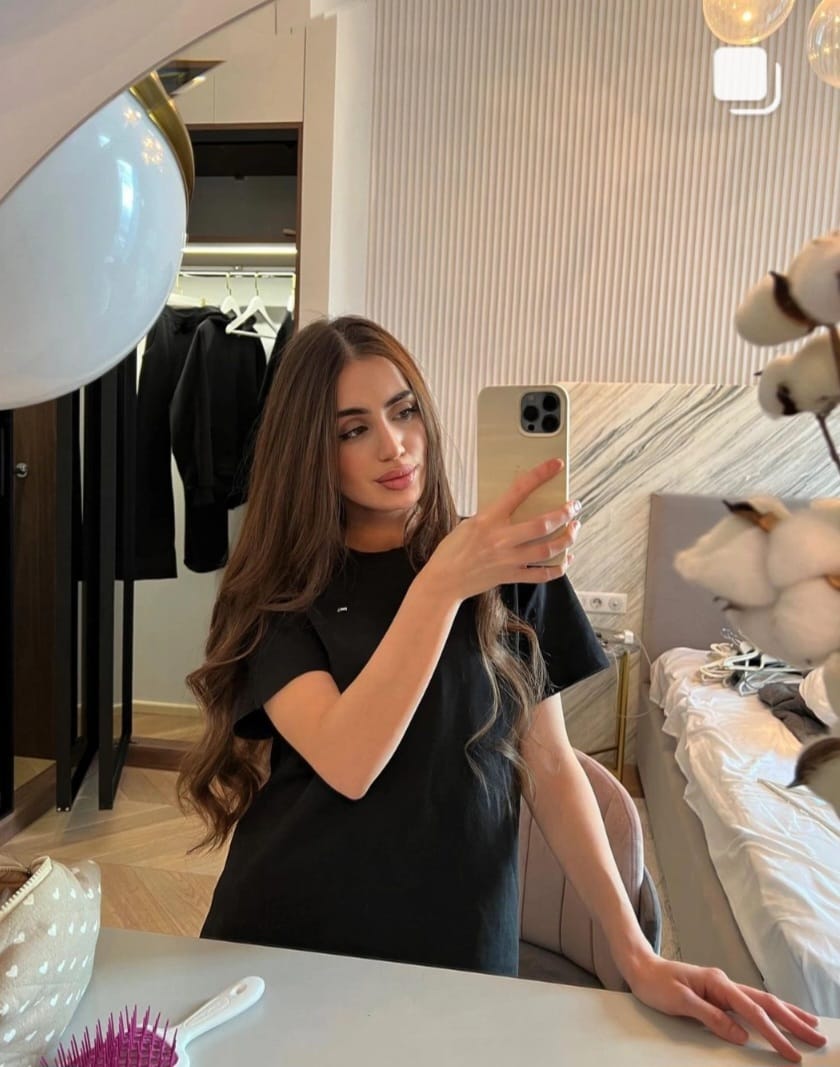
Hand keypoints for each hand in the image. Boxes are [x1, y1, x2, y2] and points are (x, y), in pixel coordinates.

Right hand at [424, 458, 580, 601]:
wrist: (443, 580)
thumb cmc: (452, 550)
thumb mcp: (469, 523)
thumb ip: (493, 516)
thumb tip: (517, 507)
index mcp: (488, 520)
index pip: (519, 491)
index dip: (540, 475)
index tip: (555, 465)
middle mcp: (501, 539)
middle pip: (543, 525)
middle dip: (564, 513)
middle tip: (574, 506)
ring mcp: (508, 560)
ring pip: (548, 549)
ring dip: (567, 538)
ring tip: (574, 528)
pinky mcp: (511, 576)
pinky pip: (541, 574)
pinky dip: (559, 567)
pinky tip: (566, 558)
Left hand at [626, 955, 826, 1061]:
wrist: (640, 967)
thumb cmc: (656, 983)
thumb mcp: (679, 1001)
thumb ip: (710, 1017)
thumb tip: (742, 1035)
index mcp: (717, 983)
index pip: (752, 1012)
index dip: (774, 1034)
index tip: (792, 1053)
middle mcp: (724, 983)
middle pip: (766, 1003)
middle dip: (793, 1021)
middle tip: (818, 1038)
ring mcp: (722, 987)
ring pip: (761, 1001)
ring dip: (786, 1014)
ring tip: (809, 1025)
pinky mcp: (718, 994)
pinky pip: (749, 1004)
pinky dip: (769, 1012)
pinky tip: (777, 1017)